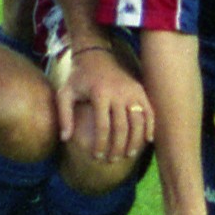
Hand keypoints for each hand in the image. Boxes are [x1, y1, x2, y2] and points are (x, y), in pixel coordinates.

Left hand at [53, 48, 152, 168]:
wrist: (95, 54)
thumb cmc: (79, 78)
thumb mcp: (65, 93)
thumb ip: (64, 115)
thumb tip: (65, 139)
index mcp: (100, 94)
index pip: (103, 127)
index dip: (101, 144)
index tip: (97, 156)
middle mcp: (118, 93)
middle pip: (122, 127)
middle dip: (118, 147)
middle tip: (113, 160)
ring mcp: (131, 91)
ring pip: (138, 122)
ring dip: (135, 141)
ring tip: (128, 154)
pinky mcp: (140, 89)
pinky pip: (149, 111)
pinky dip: (150, 127)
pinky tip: (147, 140)